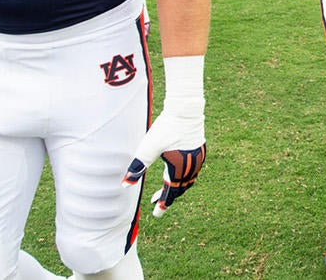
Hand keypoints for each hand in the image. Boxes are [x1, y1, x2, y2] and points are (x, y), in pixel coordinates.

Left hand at [122, 102, 205, 217]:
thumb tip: (125, 185)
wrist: (185, 110)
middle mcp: (191, 166)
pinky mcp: (200, 149)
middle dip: (169, 196)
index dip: (163, 204)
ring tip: (167, 188)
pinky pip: (194, 169)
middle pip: (181, 188)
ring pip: (189, 179)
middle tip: (156, 202)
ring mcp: (197, 158)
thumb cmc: (165, 128)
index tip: (157, 213)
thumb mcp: (148, 148)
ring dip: (178, 186)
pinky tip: (178, 171)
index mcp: (178, 168)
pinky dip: (185, 176)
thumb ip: (137, 167)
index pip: (171, 192)